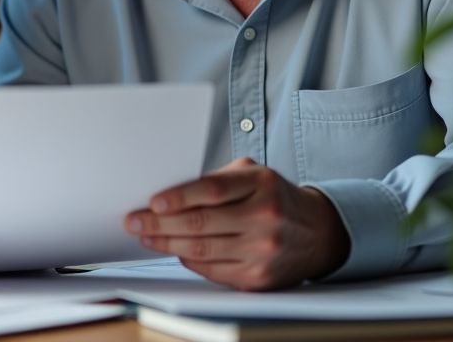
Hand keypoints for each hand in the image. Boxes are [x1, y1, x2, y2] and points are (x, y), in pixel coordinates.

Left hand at [124, 157, 349, 289]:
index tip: (152, 201)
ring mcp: (262, 251)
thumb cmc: (275, 197)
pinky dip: (187, 260)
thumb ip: (218, 180)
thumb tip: (170, 192)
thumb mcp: (255, 175)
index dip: (179, 196)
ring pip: (201, 250)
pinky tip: (173, 251)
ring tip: (145, 236)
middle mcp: (265, 218)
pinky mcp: (258, 277)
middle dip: (159, 224)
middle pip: (201, 223)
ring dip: (166, 244)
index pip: (212, 190)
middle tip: (134, 221)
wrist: (319, 233)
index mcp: (262, 185)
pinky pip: (212, 270)